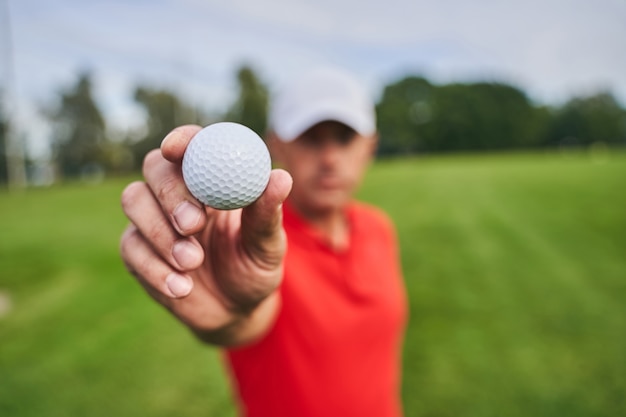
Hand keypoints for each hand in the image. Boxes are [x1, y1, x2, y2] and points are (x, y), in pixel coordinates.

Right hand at [120, 125, 292, 345]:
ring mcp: (154, 219)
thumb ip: (267, 214)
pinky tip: (181, 288)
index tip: (177, 149)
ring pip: (134, 199)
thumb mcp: (268, 245)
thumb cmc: (255, 268)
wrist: (236, 311)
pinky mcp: (138, 250)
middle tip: (192, 223)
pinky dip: (155, 267)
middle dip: (171, 193)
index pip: (193, 146)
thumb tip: (280, 177)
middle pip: (155, 167)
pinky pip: (131, 247)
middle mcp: (179, 192)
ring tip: (193, 263)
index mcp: (213, 180)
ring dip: (160, 231)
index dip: (182, 139)